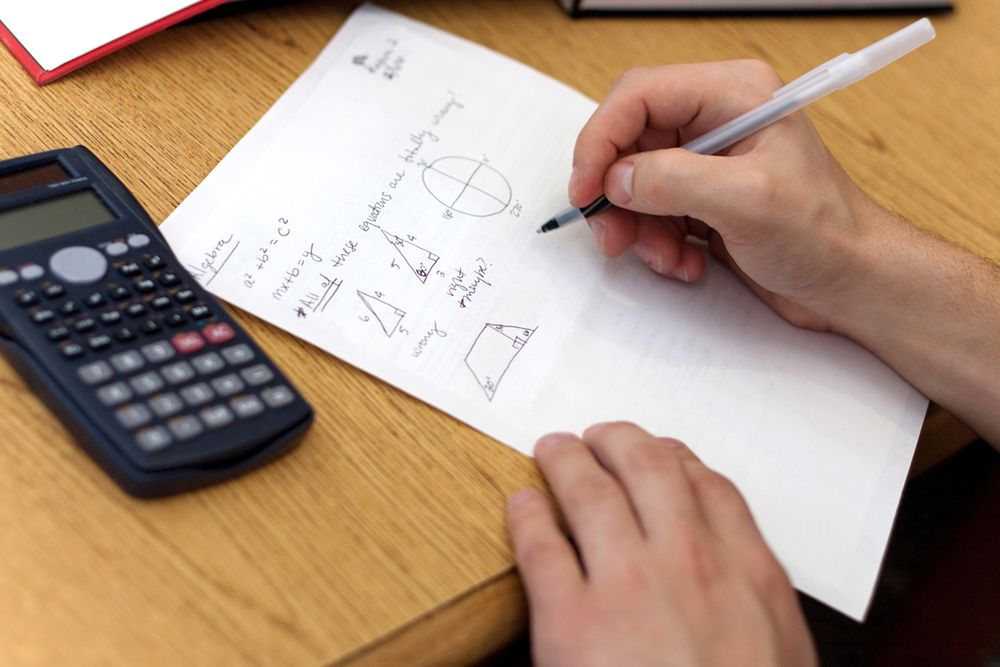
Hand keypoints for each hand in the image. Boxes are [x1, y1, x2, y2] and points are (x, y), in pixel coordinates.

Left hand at [507, 422, 815, 666]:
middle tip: (599, 434)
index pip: (709, 487)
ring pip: (589, 490)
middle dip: (619, 440)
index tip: (661, 451)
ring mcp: (626, 584)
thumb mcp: (778, 657)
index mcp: (747, 574)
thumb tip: (733, 580)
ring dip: (566, 459)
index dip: (677, 458)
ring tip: (553, 448)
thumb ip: (755, 605)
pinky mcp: (568, 619)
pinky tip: (521, 503)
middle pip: (648, 468)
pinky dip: (527, 513)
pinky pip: (539, 543)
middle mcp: (688, 562)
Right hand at [571, 60, 881, 330]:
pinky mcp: (703, 195)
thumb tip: (617, 179)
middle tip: (615, 236)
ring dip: (637, 227)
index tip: (586, 190)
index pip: (639, 96)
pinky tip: (684, 261)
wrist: (851, 282)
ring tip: (665, 257)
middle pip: (628, 141)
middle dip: (617, 194)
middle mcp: (717, 119)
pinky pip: (651, 210)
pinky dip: (655, 241)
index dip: (601, 140)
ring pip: (634, 181)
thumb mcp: (748, 203)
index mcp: (733, 94)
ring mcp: (709, 159)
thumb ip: (674, 181)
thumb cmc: (825, 235)